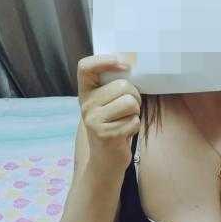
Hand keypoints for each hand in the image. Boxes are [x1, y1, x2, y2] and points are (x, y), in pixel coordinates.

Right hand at [77, 54, 140, 170]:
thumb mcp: (107, 104)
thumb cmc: (113, 126)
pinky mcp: (106, 134)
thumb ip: (114, 86)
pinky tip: (124, 134)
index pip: (85, 67)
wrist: (105, 160)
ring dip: (135, 113)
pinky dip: (135, 127)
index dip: (104, 60)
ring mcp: (94, 120)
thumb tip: (131, 62)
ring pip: (130, 102)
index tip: (123, 64)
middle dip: (135, 96)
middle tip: (128, 110)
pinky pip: (134, 121)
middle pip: (123, 86)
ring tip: (125, 121)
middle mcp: (86, 105)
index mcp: (86, 94)